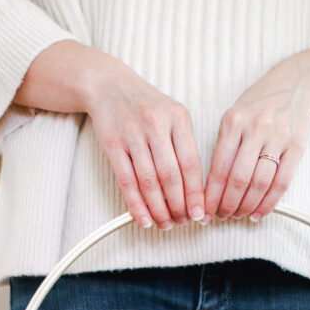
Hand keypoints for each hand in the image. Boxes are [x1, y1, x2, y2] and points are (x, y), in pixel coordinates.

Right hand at [85, 60, 207, 230]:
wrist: (108, 85)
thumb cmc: (146, 105)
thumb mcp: (173, 115)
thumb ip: (185, 147)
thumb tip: (195, 191)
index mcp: (178, 117)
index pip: (191, 164)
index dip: (196, 194)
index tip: (200, 214)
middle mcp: (156, 124)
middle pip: (171, 176)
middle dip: (178, 206)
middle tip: (182, 222)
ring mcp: (132, 134)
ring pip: (149, 182)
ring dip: (158, 210)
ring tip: (165, 223)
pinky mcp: (112, 144)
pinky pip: (127, 182)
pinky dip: (136, 205)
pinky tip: (144, 219)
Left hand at [204, 51, 309, 221]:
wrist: (295, 84)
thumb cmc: (259, 104)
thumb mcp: (234, 115)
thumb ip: (223, 145)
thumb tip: (210, 185)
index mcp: (234, 121)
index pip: (218, 168)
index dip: (211, 196)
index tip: (205, 210)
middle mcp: (256, 128)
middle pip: (238, 179)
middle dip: (227, 204)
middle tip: (221, 216)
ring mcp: (278, 138)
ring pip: (260, 184)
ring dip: (247, 206)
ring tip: (238, 215)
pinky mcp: (297, 147)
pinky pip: (282, 182)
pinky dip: (269, 203)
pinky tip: (259, 213)